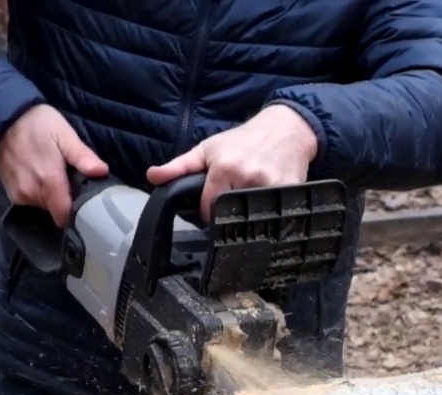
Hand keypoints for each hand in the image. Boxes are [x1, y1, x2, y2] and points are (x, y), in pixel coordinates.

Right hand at [0, 104, 108, 226]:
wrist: (2, 119)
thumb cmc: (38, 124)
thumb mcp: (65, 135)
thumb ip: (82, 157)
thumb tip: (102, 172)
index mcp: (49, 183)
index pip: (66, 215)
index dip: (78, 211)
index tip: (86, 201)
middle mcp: (32, 194)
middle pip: (57, 211)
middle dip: (66, 198)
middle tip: (69, 177)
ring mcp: (19, 196)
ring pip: (45, 206)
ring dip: (52, 195)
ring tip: (53, 172)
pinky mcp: (11, 194)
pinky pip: (32, 200)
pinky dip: (38, 191)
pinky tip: (39, 173)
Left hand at [146, 105, 317, 220]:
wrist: (286, 129)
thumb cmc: (242, 140)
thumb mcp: (207, 149)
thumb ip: (179, 166)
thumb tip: (152, 176)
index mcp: (223, 168)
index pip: (208, 209)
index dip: (207, 212)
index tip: (212, 207)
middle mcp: (246, 178)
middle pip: (230, 215)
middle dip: (228, 214)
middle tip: (233, 203)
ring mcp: (269, 186)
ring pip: (251, 218)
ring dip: (249, 216)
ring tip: (250, 201)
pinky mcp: (290, 192)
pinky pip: (275, 215)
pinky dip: (269, 214)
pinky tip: (268, 202)